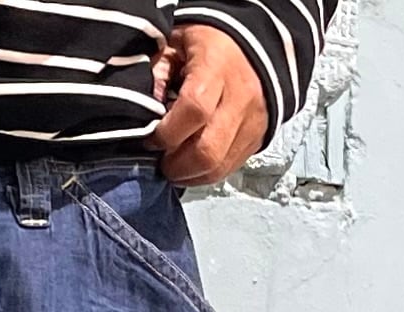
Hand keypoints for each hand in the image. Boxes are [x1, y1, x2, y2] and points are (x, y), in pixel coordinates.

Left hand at [146, 26, 270, 186]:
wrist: (255, 46)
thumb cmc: (210, 45)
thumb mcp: (178, 44)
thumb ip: (158, 73)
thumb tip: (145, 111)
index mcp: (217, 66)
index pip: (193, 110)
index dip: (166, 133)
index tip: (151, 138)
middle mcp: (240, 96)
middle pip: (207, 152)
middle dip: (176, 166)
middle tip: (161, 161)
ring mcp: (252, 121)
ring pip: (217, 168)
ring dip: (189, 175)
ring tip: (174, 163)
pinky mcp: (257, 138)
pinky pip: (228, 169)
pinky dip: (205, 174)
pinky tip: (191, 163)